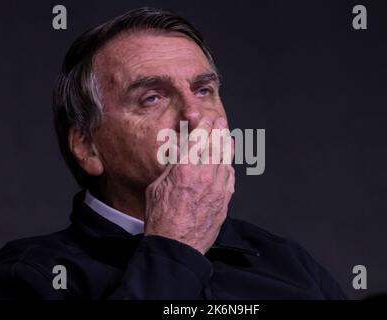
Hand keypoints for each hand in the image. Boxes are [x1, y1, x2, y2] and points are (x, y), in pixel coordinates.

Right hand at [144, 117, 234, 254]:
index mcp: (185, 169)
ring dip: (227, 145)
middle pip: (216, 145)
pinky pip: (230, 178)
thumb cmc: (161, 219)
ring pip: (226, 160)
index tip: (206, 117)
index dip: (204, 125)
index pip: (199, 139)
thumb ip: (171, 169)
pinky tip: (228, 162)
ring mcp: (218, 188)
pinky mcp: (224, 201)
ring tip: (227, 136)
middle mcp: (205, 175)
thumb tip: (180, 156)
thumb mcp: (157, 187)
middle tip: (220, 120)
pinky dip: (229, 166)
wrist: (176, 246)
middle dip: (218, 130)